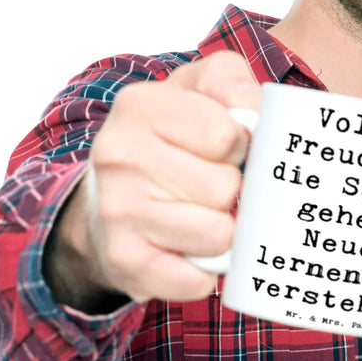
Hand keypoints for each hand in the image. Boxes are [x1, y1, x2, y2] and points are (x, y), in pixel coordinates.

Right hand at [45, 51, 259, 307]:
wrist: (109, 200)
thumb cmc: (171, 140)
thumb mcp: (198, 90)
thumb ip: (230, 81)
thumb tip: (252, 111)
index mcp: (139, 105)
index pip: (228, 136)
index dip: (237, 146)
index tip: (219, 147)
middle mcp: (118, 155)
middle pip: (225, 188)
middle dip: (229, 189)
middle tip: (205, 183)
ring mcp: (117, 211)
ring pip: (218, 235)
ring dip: (221, 230)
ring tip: (197, 213)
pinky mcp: (124, 261)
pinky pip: (198, 280)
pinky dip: (204, 271)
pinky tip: (187, 249)